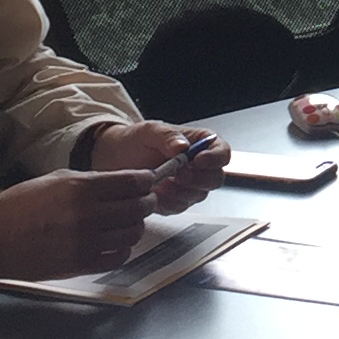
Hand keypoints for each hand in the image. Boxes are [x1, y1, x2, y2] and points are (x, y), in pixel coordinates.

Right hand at [0, 167, 166, 282]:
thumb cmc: (19, 206)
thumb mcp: (56, 180)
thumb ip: (91, 181)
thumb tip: (122, 183)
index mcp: (81, 188)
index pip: (133, 182)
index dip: (146, 181)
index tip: (148, 182)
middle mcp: (87, 215)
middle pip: (138, 208)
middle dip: (146, 203)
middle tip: (143, 202)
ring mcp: (85, 243)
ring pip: (132, 234)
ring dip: (135, 227)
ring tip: (127, 223)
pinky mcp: (80, 265)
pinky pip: (118, 257)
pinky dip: (122, 249)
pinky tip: (113, 243)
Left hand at [93, 122, 228, 213]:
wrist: (116, 158)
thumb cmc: (136, 141)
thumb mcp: (149, 131)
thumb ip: (167, 136)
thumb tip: (182, 145)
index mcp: (200, 144)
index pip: (222, 152)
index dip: (215, 158)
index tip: (198, 160)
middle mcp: (199, 167)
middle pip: (216, 178)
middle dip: (197, 179)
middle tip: (178, 174)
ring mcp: (189, 186)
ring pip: (199, 195)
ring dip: (180, 191)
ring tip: (161, 182)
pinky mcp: (176, 201)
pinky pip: (180, 207)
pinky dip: (168, 202)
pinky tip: (155, 192)